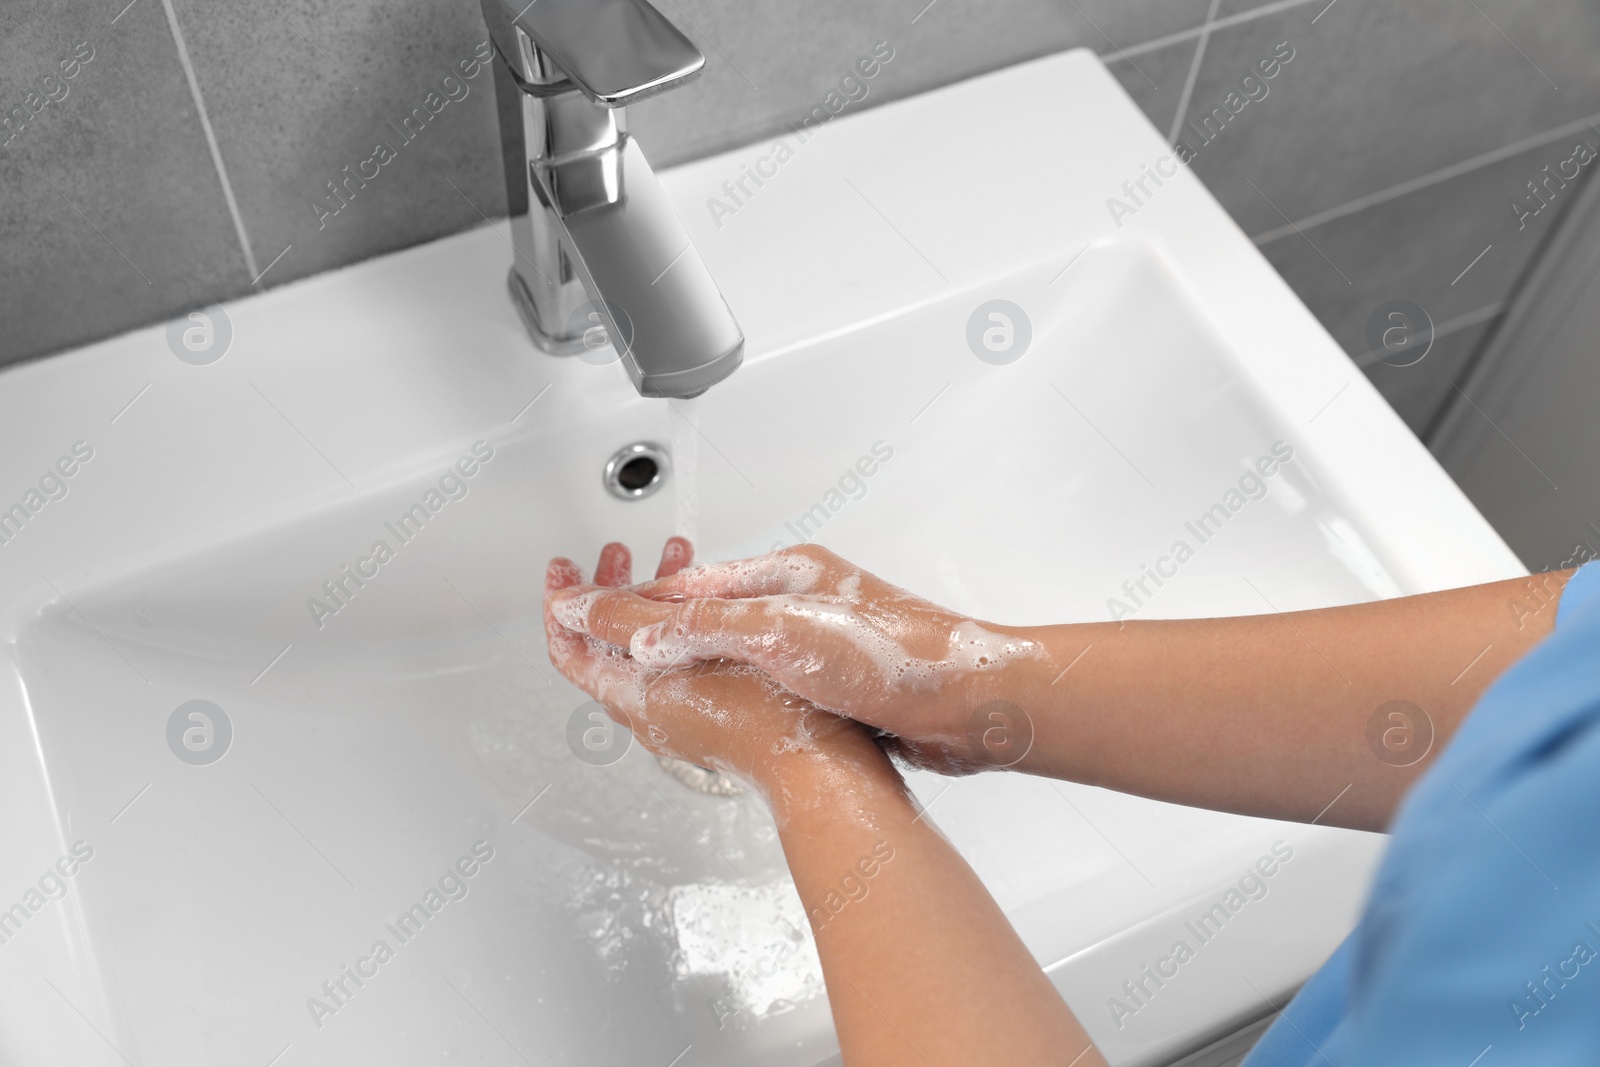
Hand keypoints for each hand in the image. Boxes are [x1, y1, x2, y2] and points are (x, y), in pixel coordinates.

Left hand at [544, 539, 894, 800]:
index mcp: (634, 697)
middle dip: (609, 589)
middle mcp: (650, 711)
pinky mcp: (714, 715)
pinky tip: (709, 603)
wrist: (823, 765)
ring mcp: (682, 716)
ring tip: (675, 562)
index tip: (565, 564)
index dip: (560, 601)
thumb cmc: (771, 714)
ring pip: (644, 652)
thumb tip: (571, 603)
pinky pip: (675, 663)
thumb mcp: (690, 646)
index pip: (568, 649)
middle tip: (621, 553)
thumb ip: (626, 619)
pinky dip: (678, 623)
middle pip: (603, 646)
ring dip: (649, 601)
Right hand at [547, 543, 1051, 773]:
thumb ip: (695, 628)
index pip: (684, 586)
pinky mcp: (836, 685)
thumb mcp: (776, 634)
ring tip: (646, 676)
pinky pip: (762, 681)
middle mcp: (798, 603)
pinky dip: (729, 690)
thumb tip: (624, 624)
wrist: (973, 704)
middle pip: (703, 612)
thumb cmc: (895, 657)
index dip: (630, 600)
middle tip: (603, 638)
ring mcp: (818, 643)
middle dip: (651, 624)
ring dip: (690, 660)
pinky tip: (722, 712)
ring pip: (733, 649)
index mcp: (782, 575)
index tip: (583, 605)